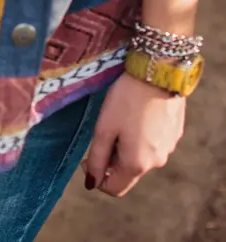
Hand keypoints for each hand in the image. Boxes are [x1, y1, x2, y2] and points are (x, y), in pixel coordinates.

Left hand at [83, 73, 185, 196]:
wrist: (158, 75)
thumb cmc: (125, 101)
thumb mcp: (103, 129)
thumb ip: (96, 158)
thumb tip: (91, 182)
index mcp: (137, 164)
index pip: (114, 189)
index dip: (96, 178)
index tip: (88, 157)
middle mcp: (157, 162)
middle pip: (127, 173)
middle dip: (111, 159)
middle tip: (104, 132)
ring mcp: (169, 149)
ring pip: (141, 158)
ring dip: (126, 148)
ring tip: (121, 121)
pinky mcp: (175, 135)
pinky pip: (153, 145)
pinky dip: (141, 138)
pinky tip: (137, 116)